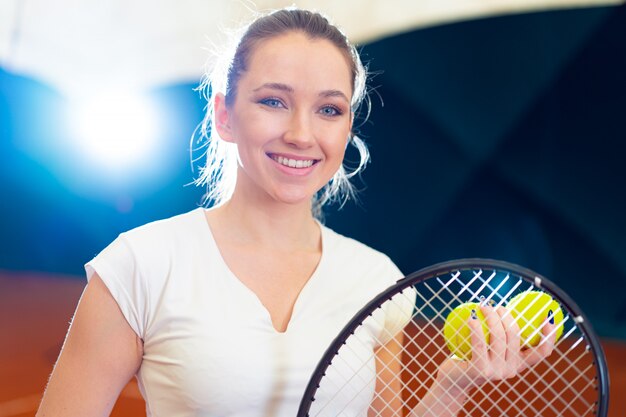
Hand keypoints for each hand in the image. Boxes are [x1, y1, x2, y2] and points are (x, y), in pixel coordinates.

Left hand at [436, 305, 556, 393]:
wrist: (455, 380)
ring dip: (491, 316)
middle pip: (515, 336)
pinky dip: (476, 327)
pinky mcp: (480, 370)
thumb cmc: (473, 357)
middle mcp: (511, 370)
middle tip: (496, 305)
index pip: (541, 352)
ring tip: (483, 306)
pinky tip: (471, 316)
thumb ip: (501, 334)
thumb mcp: (491, 348)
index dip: (549, 336)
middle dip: (507, 315)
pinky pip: (480, 343)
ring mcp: (497, 372)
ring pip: (499, 337)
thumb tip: (509, 305)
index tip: (549, 316)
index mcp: (519, 364)